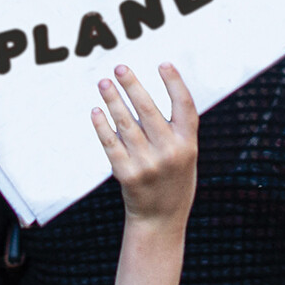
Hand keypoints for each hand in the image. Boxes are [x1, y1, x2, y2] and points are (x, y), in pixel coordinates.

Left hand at [91, 63, 198, 229]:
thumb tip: (154, 93)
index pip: (184, 106)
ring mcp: (147, 163)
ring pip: (126, 123)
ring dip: (113, 100)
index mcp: (188, 144)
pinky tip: (96, 111)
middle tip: (120, 68)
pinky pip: (111, 143)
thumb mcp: (187, 155)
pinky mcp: (127, 174)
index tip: (163, 64)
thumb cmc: (174, 182)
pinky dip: (102, 126)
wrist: (161, 221)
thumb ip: (176, 129)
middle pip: (149, 109)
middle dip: (133, 85)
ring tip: (104, 83)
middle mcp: (170, 152)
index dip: (175, 83)